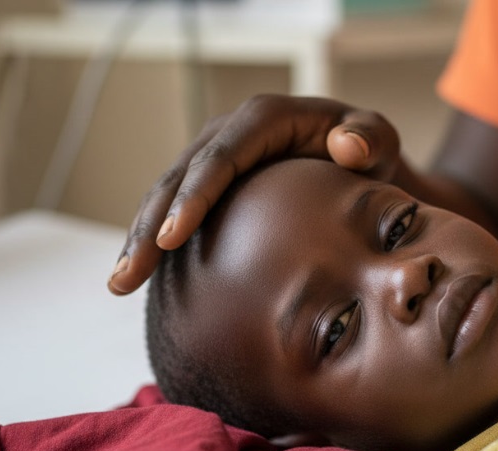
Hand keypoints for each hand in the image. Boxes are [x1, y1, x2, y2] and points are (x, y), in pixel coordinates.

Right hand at [108, 94, 400, 294]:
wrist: (356, 166)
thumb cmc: (367, 154)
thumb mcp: (378, 141)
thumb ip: (370, 139)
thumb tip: (346, 145)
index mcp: (264, 120)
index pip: (222, 157)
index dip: (193, 196)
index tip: (171, 237)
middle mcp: (229, 136)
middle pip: (179, 178)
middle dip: (149, 227)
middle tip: (127, 276)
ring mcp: (213, 161)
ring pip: (164, 197)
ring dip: (140, 240)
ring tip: (119, 283)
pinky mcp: (209, 188)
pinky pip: (172, 213)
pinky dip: (155, 245)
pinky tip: (139, 278)